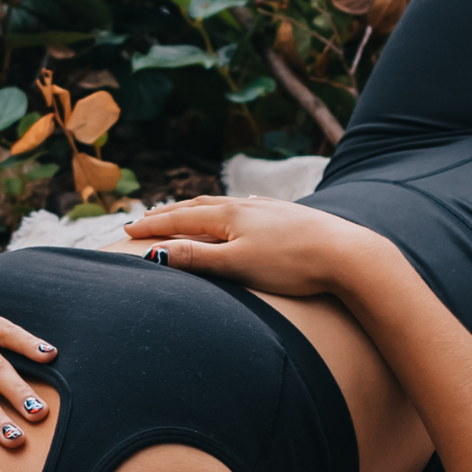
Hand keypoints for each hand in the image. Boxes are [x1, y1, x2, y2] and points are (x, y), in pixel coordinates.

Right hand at [123, 196, 376, 296]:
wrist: (347, 256)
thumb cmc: (291, 265)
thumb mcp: (235, 264)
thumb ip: (196, 258)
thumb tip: (155, 252)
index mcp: (227, 216)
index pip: (178, 219)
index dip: (150, 225)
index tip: (124, 230)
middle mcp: (245, 206)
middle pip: (197, 207)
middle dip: (168, 213)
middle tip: (144, 219)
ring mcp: (267, 209)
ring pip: (221, 206)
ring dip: (195, 210)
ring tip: (182, 213)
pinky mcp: (287, 217)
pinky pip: (244, 209)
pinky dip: (225, 211)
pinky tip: (236, 212)